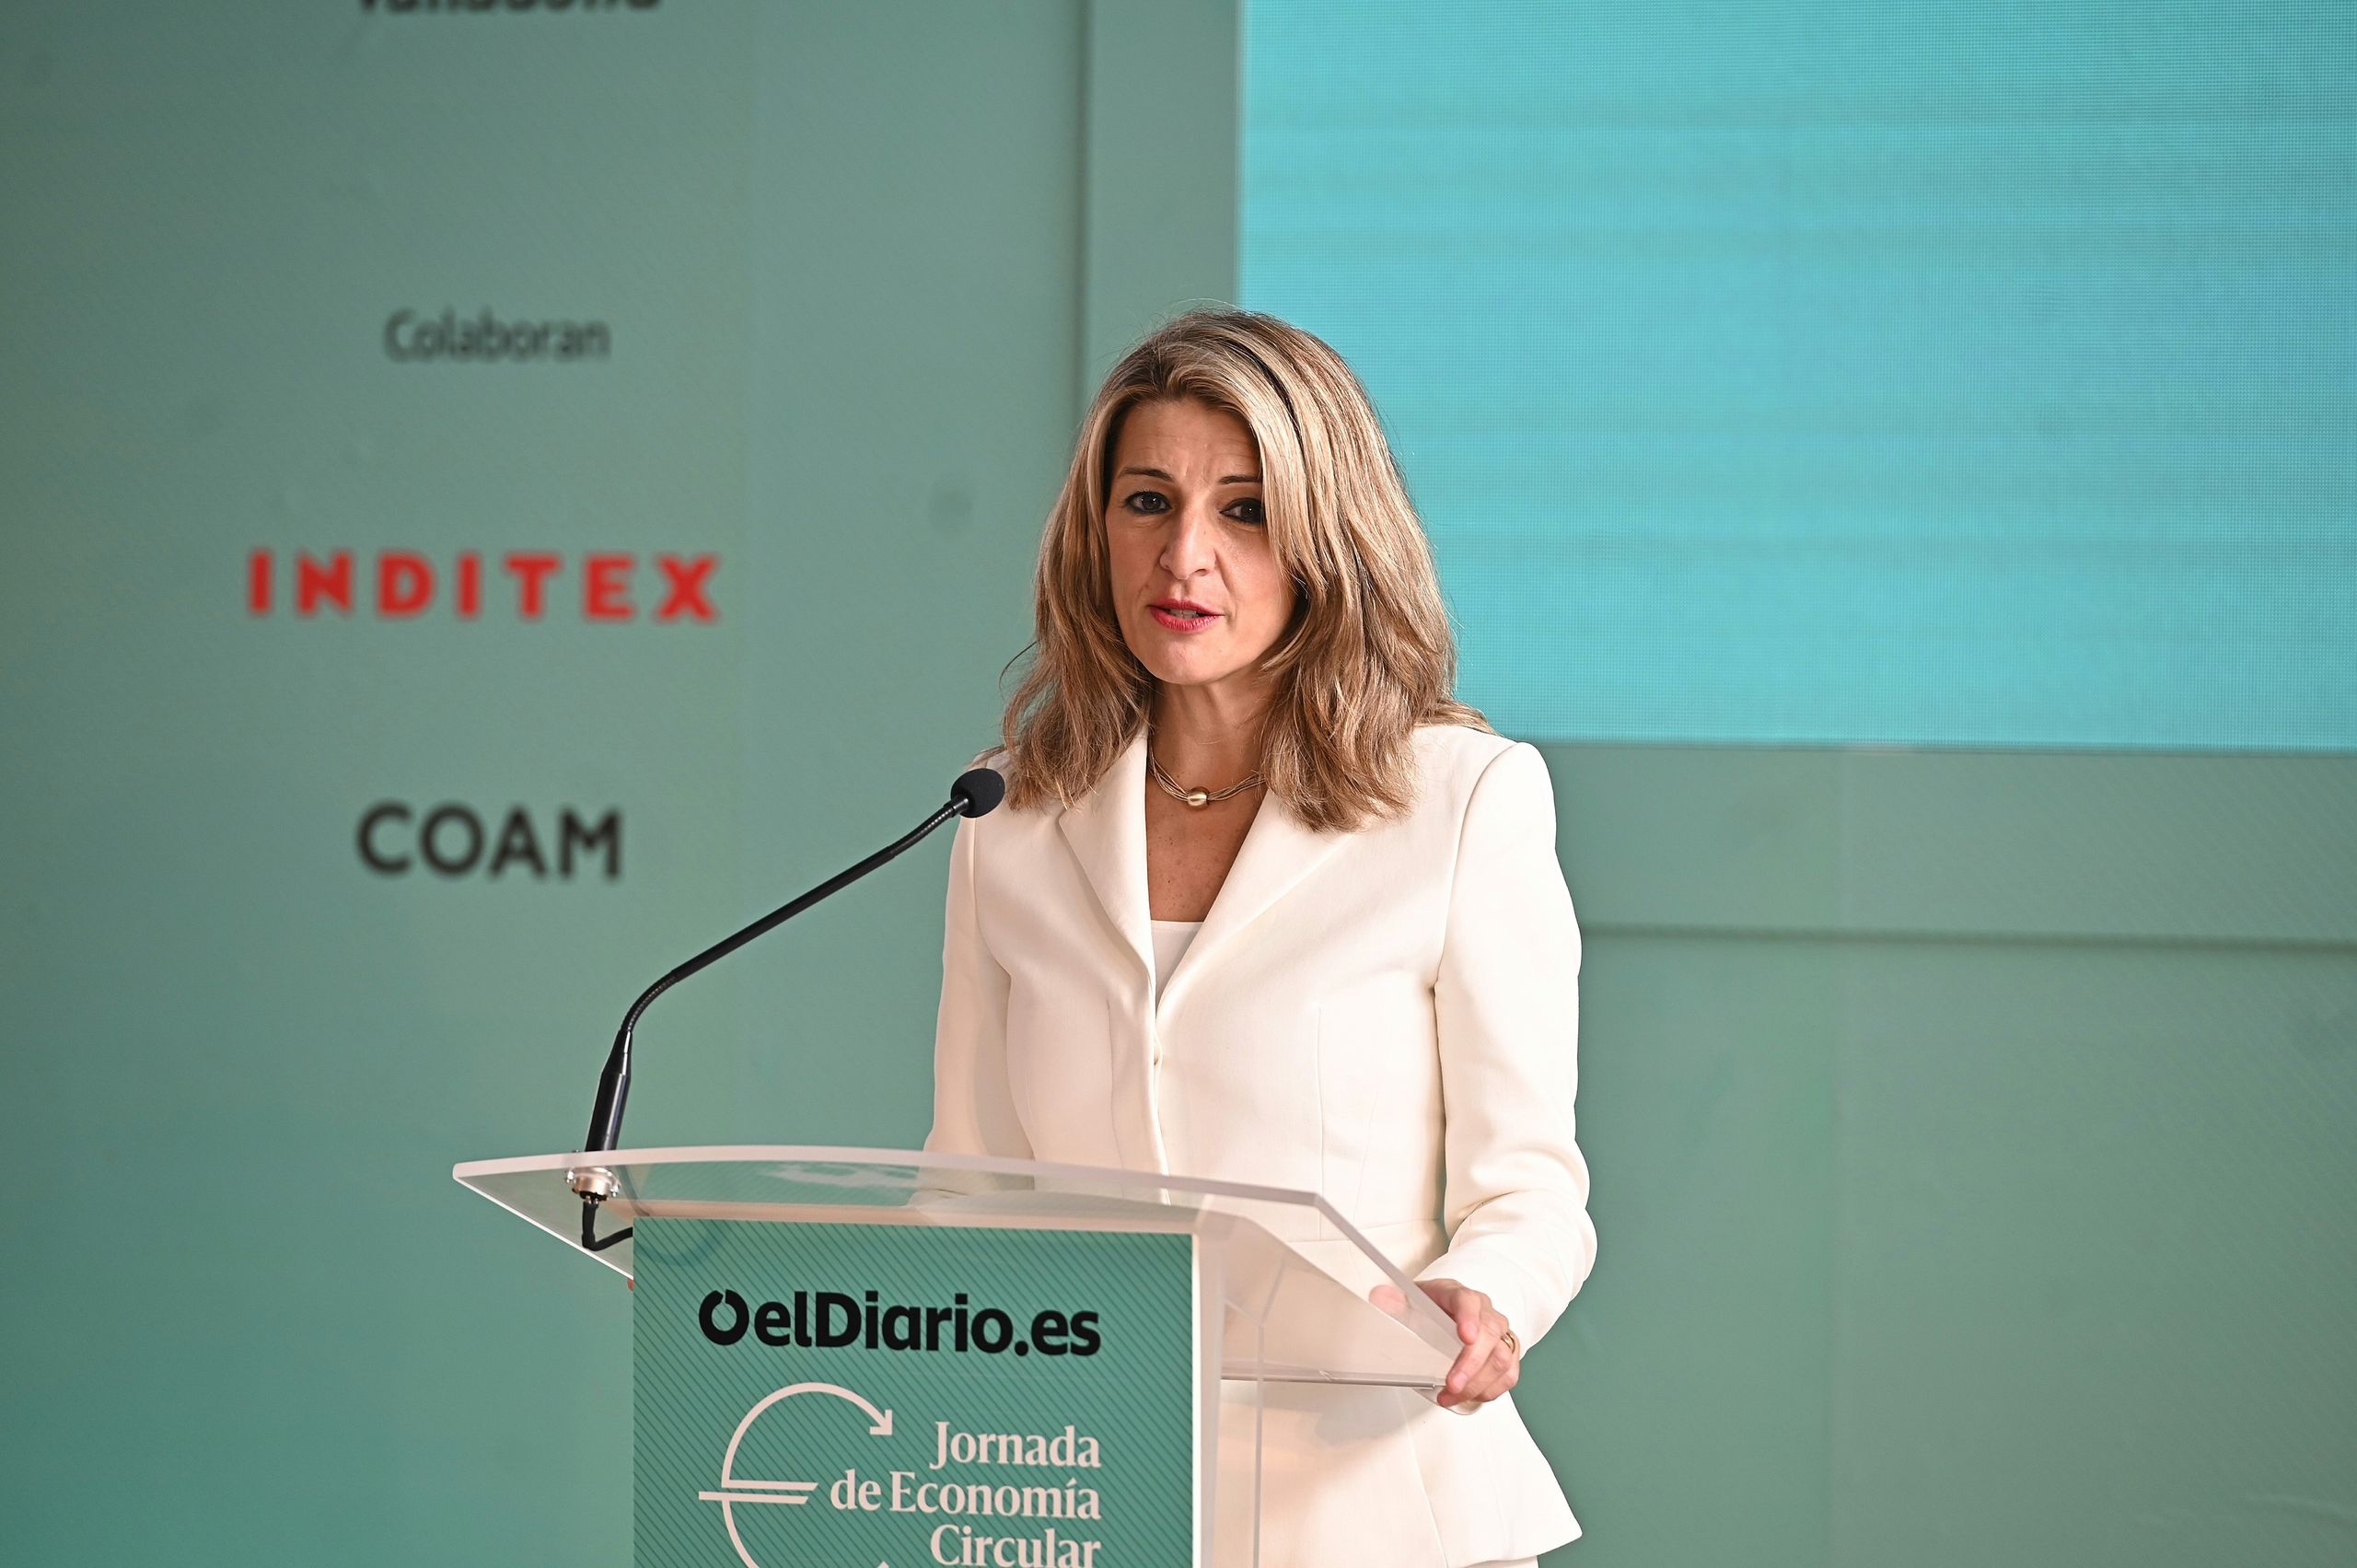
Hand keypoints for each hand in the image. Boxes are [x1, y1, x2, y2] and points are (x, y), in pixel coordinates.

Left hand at [1371, 1277, 1519, 1409]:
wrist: (1449, 1310)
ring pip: (1502, 1357)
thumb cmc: (1433, 1307)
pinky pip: (1509, 1374)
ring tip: (1452, 1395)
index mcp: (1459, 1295)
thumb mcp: (1410, 1301)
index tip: (1466, 1336)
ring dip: (1478, 1383)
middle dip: (1471, 1364)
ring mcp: (1499, 1333)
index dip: (1469, 1317)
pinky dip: (1490, 1390)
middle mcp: (1485, 1312)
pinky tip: (1469, 1396)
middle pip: (1489, 1333)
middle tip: (1453, 1384)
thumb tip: (1379, 1297)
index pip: (1467, 1300)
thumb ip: (1393, 1301)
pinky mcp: (1507, 1353)